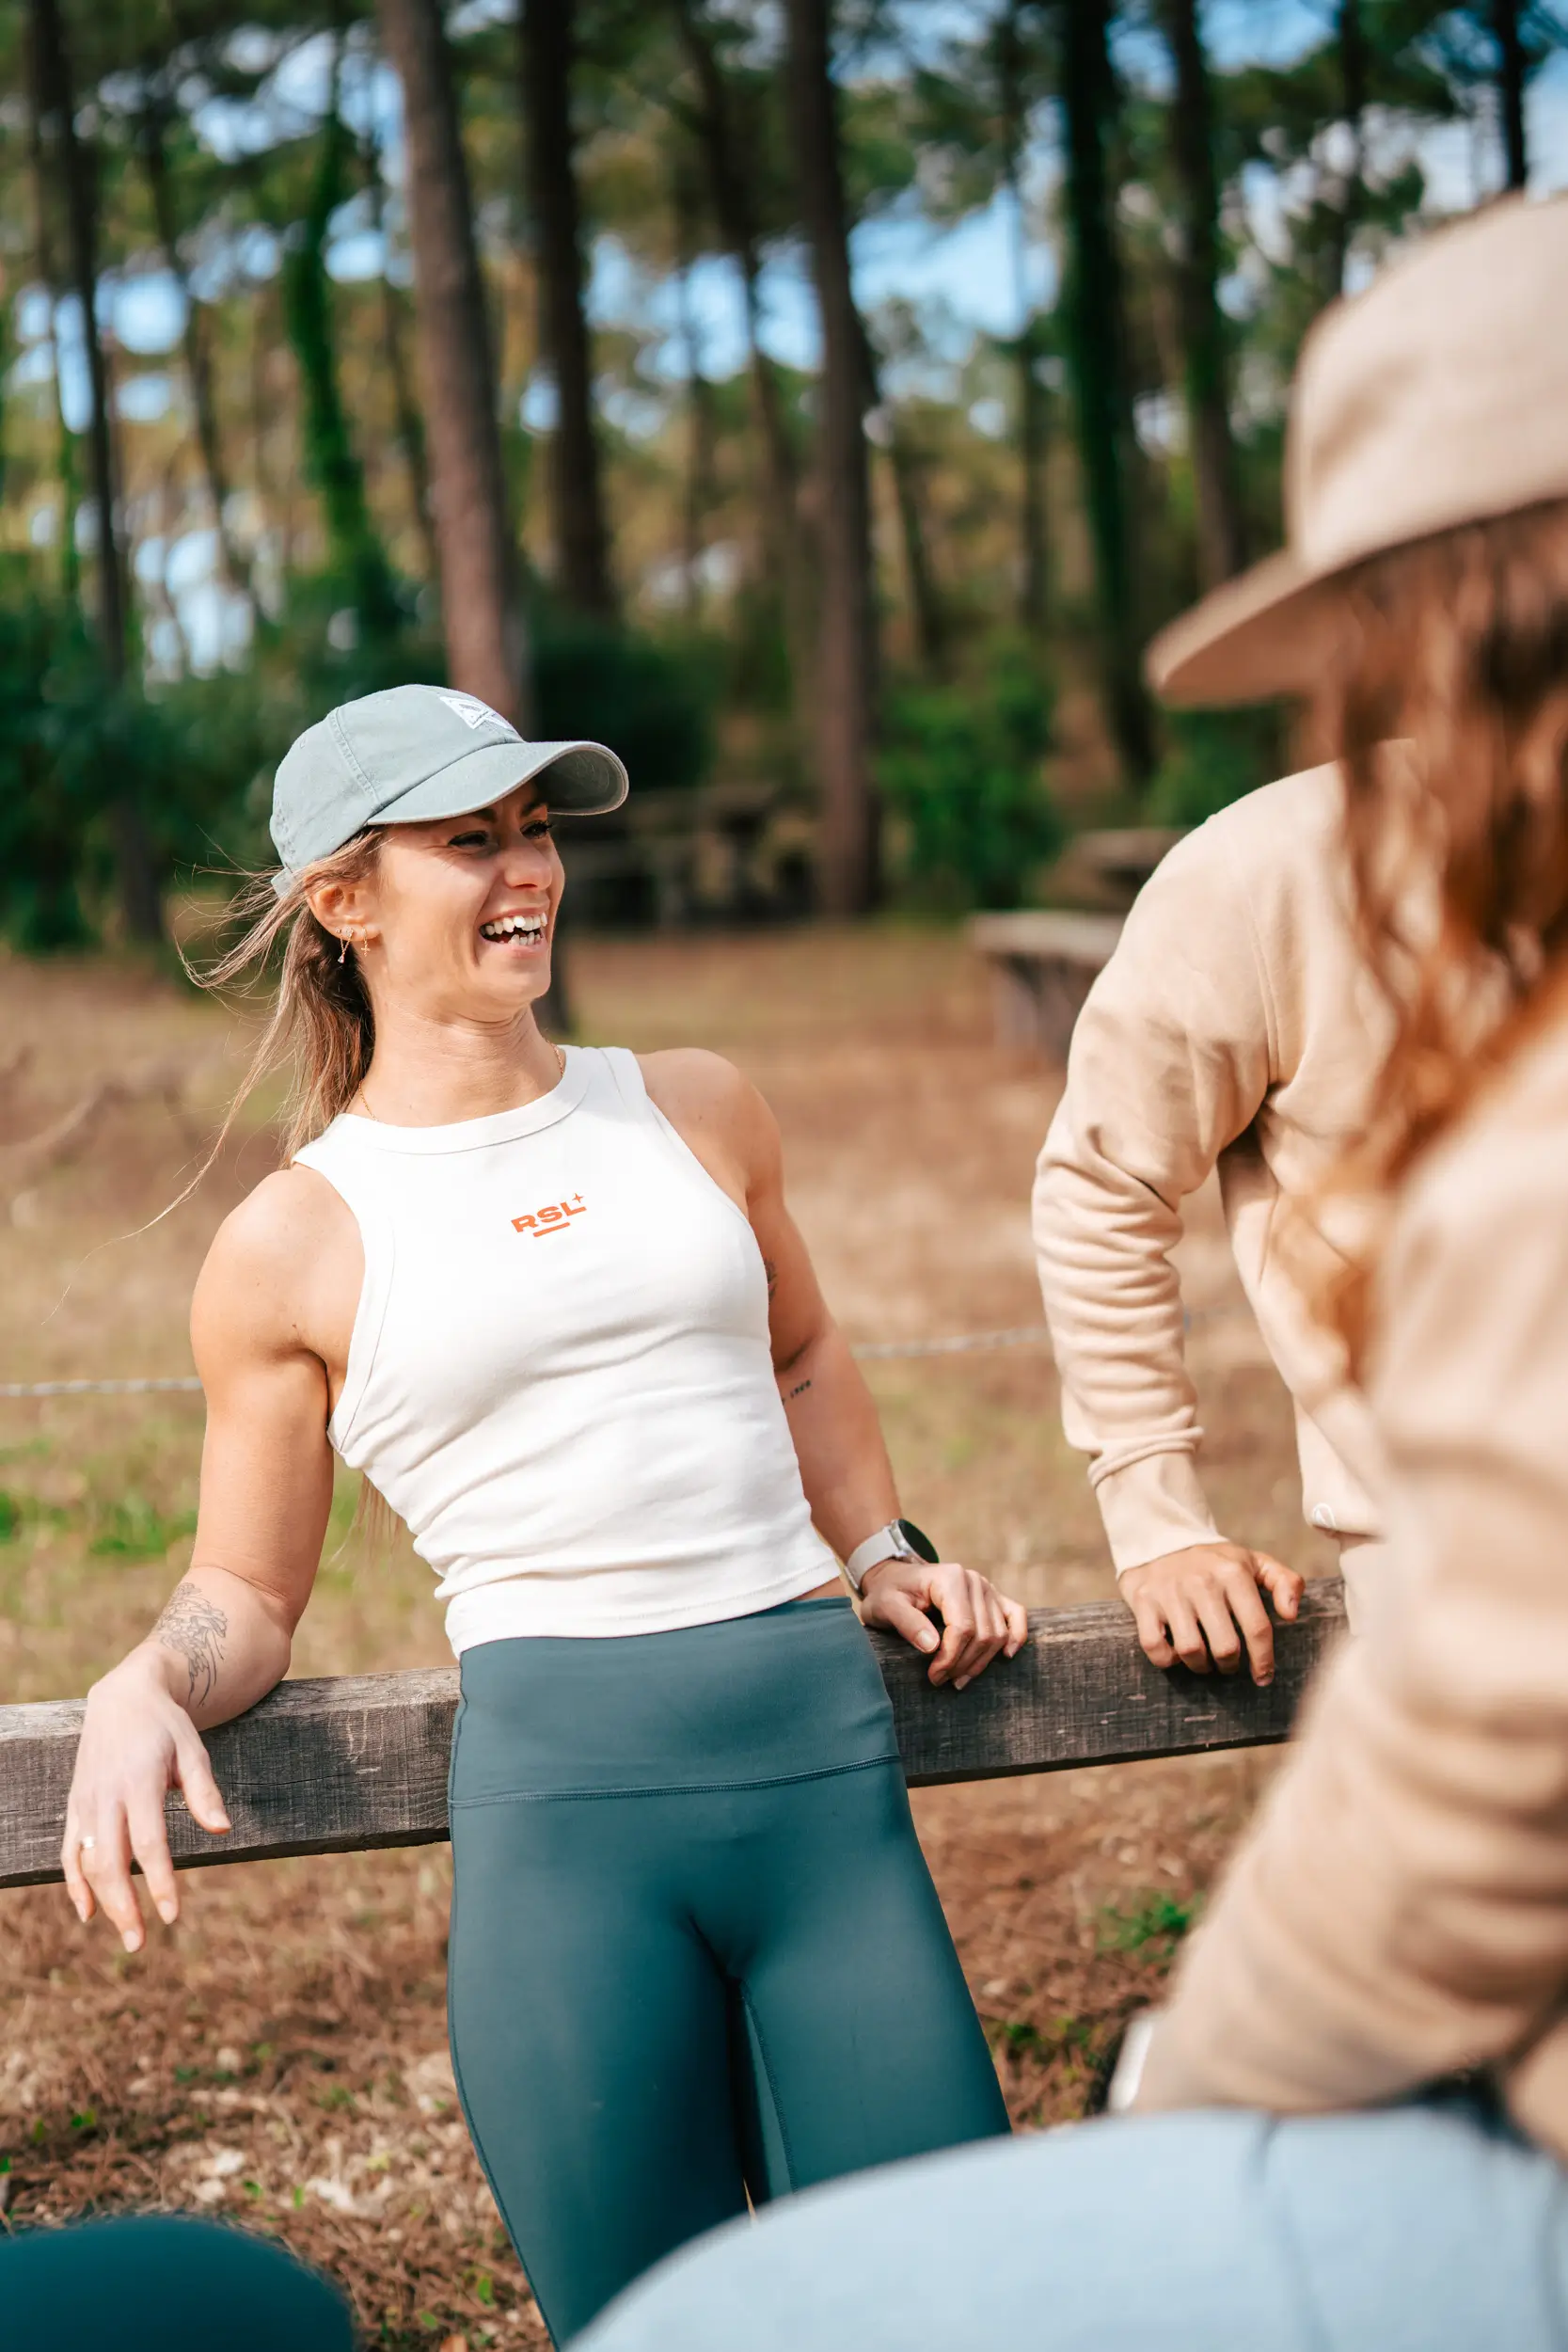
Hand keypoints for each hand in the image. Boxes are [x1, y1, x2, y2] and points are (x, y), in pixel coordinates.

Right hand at [61, 1651, 231, 1953]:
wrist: (123, 1697)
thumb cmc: (166, 1728)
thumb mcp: (193, 1749)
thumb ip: (204, 1791)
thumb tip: (223, 1831)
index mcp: (138, 1782)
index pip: (148, 1843)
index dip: (159, 1882)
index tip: (171, 1916)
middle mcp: (105, 1796)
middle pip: (110, 1862)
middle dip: (124, 1906)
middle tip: (140, 1943)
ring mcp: (86, 1802)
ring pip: (88, 1862)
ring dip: (103, 1902)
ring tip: (126, 1933)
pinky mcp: (75, 1805)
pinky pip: (70, 1850)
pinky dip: (74, 1883)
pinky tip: (87, 1913)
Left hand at [858, 1558, 1028, 1688]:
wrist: (895, 1578)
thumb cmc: (888, 1593)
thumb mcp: (886, 1606)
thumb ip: (907, 1624)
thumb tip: (932, 1646)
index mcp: (950, 1578)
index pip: (962, 1627)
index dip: (950, 1657)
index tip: (934, 1676)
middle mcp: (974, 1580)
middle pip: (982, 1634)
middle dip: (963, 1664)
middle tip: (941, 1680)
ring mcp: (986, 1587)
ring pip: (997, 1633)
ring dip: (981, 1661)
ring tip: (958, 1678)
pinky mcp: (993, 1596)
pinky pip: (1015, 1614)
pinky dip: (1016, 1635)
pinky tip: (1006, 1656)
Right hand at [1119, 1542, 1303, 1684]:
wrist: (1160, 1537)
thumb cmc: (1214, 1561)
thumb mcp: (1253, 1562)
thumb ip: (1284, 1582)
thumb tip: (1291, 1615)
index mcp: (1233, 1573)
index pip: (1257, 1628)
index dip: (1264, 1660)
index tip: (1263, 1677)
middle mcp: (1202, 1582)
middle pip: (1225, 1647)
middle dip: (1230, 1665)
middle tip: (1228, 1664)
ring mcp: (1170, 1591)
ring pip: (1191, 1650)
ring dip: (1200, 1666)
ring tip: (1204, 1662)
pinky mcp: (1143, 1600)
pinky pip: (1154, 1646)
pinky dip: (1167, 1659)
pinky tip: (1175, 1654)